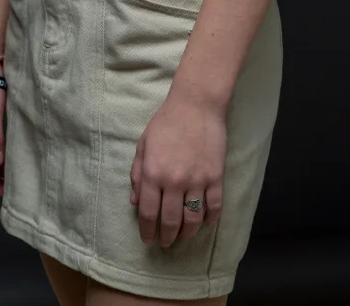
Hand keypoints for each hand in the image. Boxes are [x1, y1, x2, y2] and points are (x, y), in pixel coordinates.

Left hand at [129, 93, 226, 247]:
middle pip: (170, 221)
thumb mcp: (143, 144)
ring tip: (184, 237)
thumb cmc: (165, 122)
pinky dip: (210, 219)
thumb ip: (137, 173)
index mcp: (152, 173)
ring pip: (192, 219)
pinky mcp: (215, 177)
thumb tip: (134, 201)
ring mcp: (196, 181)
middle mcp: (173, 181)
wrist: (196, 105)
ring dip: (187, 233)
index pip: (148, 213)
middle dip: (166, 237)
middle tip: (166, 243)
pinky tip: (205, 223)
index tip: (148, 240)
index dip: (147, 231)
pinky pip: (214, 207)